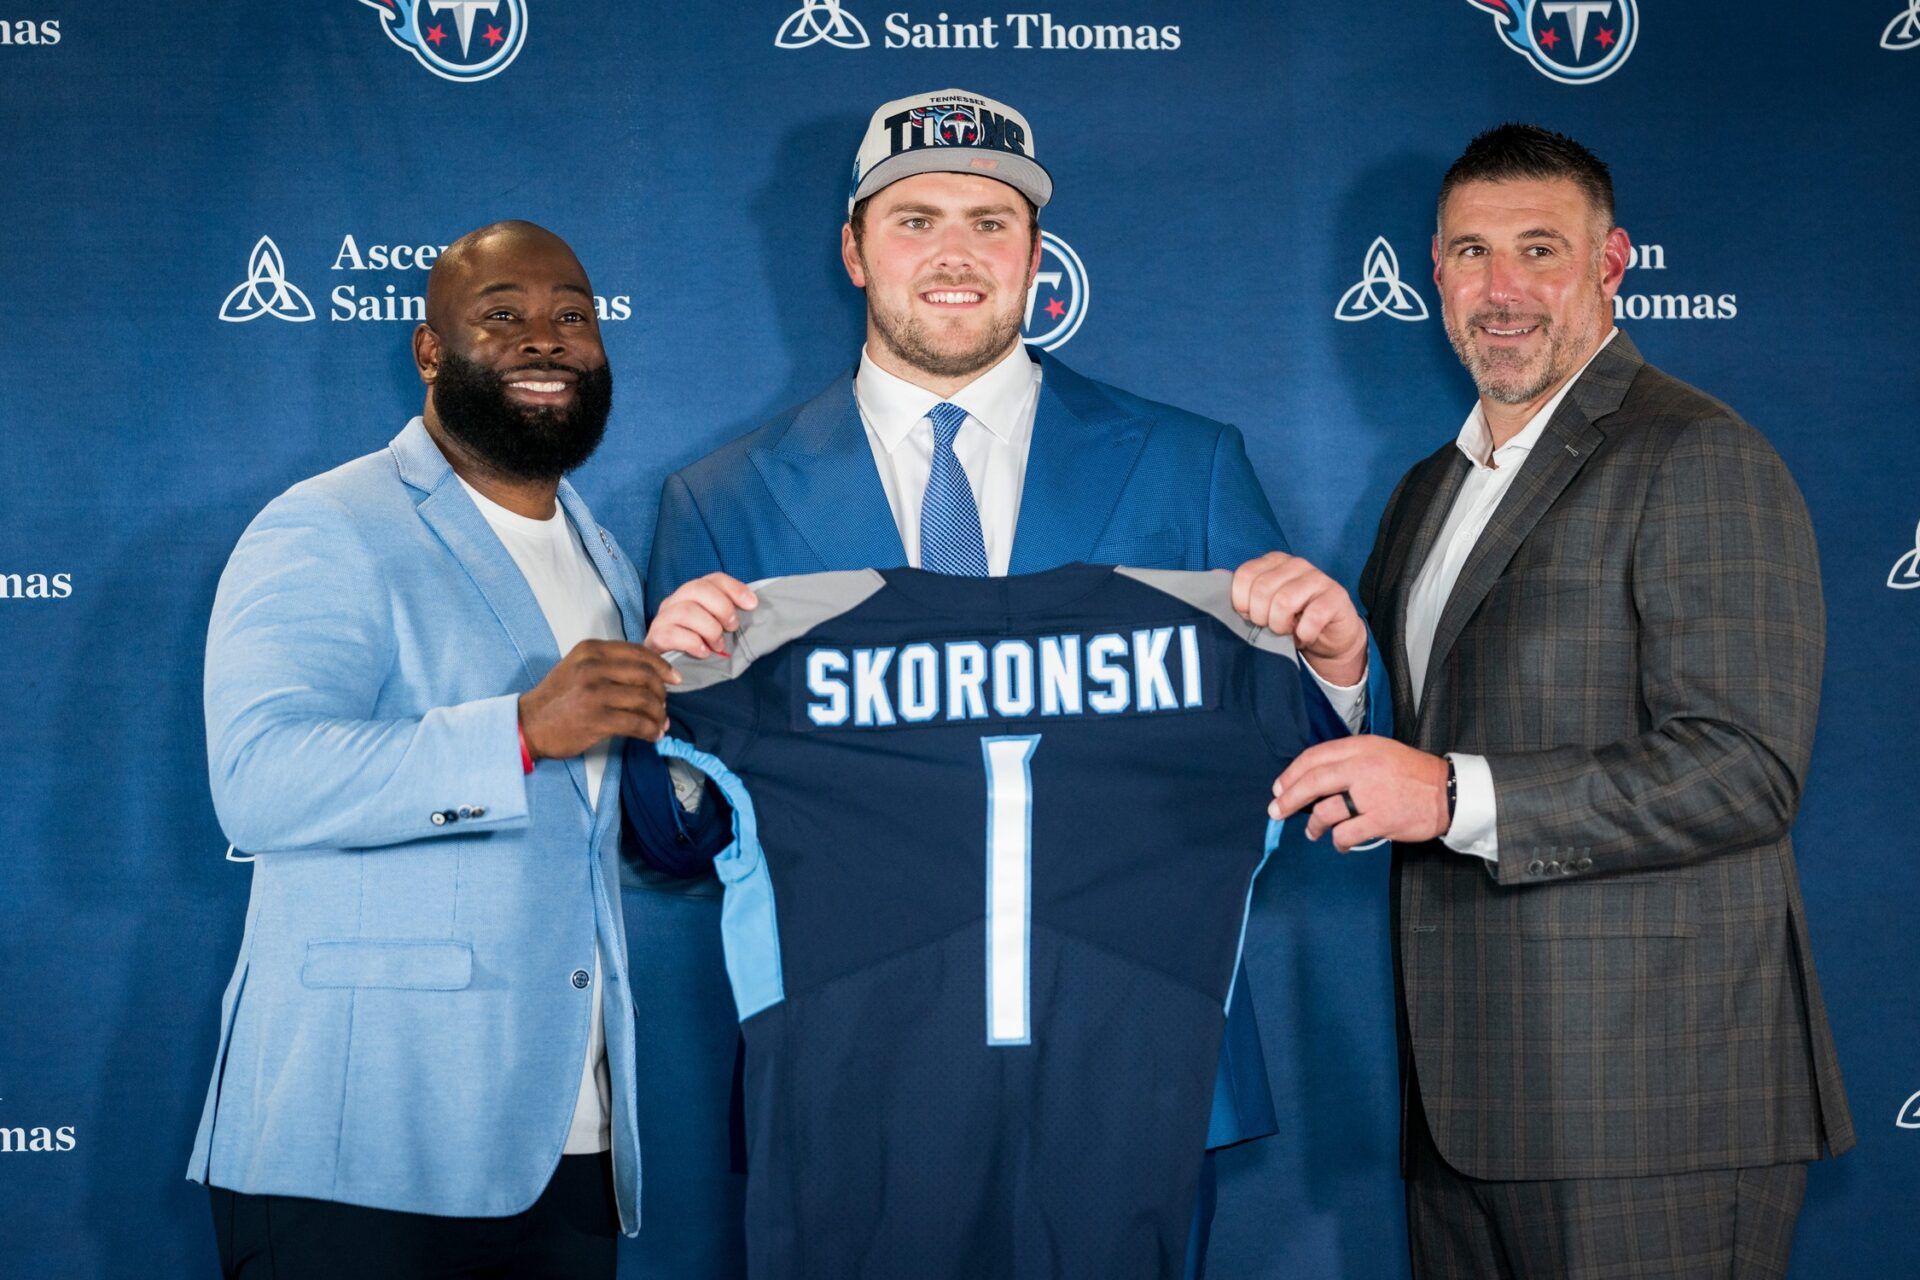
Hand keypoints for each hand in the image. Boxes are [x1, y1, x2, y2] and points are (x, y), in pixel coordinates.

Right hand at [519, 639, 678, 756]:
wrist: (528, 724)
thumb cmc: (557, 697)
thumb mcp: (578, 667)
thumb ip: (608, 664)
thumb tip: (650, 674)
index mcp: (591, 650)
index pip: (638, 652)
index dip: (662, 666)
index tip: (673, 678)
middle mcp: (594, 667)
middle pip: (646, 675)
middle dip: (661, 692)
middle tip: (664, 705)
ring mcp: (595, 693)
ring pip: (645, 700)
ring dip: (658, 714)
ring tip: (660, 723)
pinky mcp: (597, 719)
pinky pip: (637, 723)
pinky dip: (650, 730)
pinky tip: (652, 735)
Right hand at [646, 573, 758, 658]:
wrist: (665, 668)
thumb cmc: (697, 645)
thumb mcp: (716, 626)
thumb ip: (729, 615)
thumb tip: (752, 605)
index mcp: (691, 594)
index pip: (714, 579)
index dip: (735, 588)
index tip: (752, 605)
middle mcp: (674, 601)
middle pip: (697, 588)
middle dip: (722, 607)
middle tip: (732, 627)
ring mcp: (662, 618)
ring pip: (687, 611)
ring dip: (710, 629)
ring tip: (718, 645)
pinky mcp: (655, 637)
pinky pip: (673, 634)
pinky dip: (694, 643)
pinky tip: (704, 653)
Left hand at [1230, 552, 1366, 686]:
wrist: (1328, 636)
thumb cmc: (1291, 619)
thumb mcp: (1263, 605)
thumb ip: (1243, 594)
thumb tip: (1214, 584)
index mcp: (1273, 561)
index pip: (1244, 575)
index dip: (1241, 603)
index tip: (1248, 617)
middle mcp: (1296, 564)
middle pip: (1262, 590)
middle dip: (1261, 618)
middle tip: (1270, 627)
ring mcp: (1318, 578)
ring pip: (1284, 602)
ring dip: (1281, 626)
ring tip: (1286, 631)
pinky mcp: (1336, 596)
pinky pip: (1313, 616)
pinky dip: (1303, 633)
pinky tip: (1304, 635)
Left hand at [1269, 735, 1449, 851]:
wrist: (1447, 791)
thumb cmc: (1411, 773)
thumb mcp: (1379, 752)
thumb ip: (1348, 760)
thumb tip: (1312, 778)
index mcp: (1361, 747)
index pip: (1315, 757)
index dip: (1292, 774)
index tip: (1279, 787)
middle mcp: (1363, 767)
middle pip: (1313, 782)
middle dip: (1289, 799)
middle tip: (1276, 811)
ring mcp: (1371, 794)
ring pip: (1326, 811)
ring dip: (1314, 825)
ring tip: (1313, 832)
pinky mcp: (1381, 819)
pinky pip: (1346, 833)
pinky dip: (1338, 842)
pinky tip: (1339, 843)